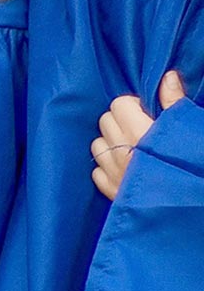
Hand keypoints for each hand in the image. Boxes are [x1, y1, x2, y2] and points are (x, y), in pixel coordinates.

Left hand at [90, 71, 185, 199]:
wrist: (189, 213)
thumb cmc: (193, 168)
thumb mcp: (189, 131)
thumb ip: (174, 102)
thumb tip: (167, 77)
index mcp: (141, 133)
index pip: (119, 104)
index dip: (133, 106)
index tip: (148, 113)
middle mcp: (122, 152)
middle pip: (105, 121)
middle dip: (120, 121)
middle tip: (142, 129)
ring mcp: (114, 174)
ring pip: (97, 145)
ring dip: (110, 143)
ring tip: (133, 149)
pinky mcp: (113, 194)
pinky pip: (97, 172)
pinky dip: (107, 168)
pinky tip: (125, 169)